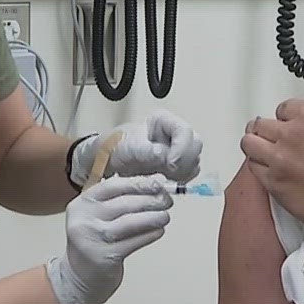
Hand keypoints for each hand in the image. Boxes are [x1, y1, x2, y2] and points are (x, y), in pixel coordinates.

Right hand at [47, 175, 175, 303]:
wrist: (79, 277)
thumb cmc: (95, 241)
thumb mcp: (98, 216)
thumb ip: (122, 198)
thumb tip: (157, 181)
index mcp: (82, 203)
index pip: (113, 186)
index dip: (139, 182)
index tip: (159, 182)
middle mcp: (84, 219)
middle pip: (124, 203)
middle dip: (151, 200)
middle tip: (167, 200)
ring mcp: (93, 239)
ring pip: (130, 222)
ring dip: (153, 217)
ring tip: (165, 216)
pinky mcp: (104, 257)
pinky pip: (134, 242)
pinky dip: (150, 234)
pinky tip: (159, 231)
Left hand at [73, 110, 203, 185]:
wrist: (109, 161)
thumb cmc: (115, 146)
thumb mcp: (129, 147)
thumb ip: (147, 151)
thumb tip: (164, 156)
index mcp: (163, 122)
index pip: (184, 131)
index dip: (182, 147)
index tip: (170, 162)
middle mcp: (173, 134)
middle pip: (194, 145)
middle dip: (184, 161)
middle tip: (170, 172)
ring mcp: (177, 150)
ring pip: (194, 160)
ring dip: (183, 172)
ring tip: (164, 177)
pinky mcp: (176, 166)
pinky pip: (188, 173)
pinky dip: (180, 180)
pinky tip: (166, 181)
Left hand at [241, 99, 303, 235]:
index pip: (282, 107)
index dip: (284, 119)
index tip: (285, 124)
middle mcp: (291, 133)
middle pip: (260, 124)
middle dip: (265, 132)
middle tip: (271, 140)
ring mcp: (278, 156)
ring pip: (249, 142)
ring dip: (256, 147)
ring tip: (264, 153)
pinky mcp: (271, 179)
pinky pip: (252, 167)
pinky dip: (259, 168)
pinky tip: (270, 170)